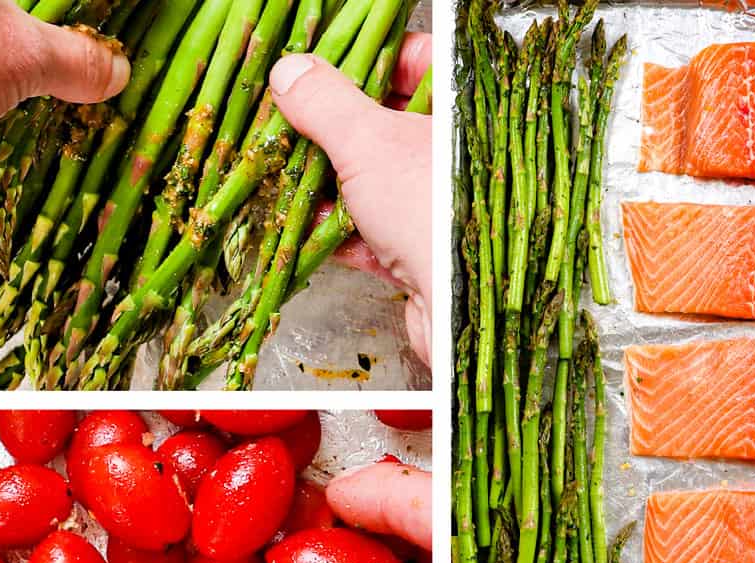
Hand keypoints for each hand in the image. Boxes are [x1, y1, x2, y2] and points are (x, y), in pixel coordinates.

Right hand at [268, 34, 431, 366]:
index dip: (375, 59)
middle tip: (297, 119)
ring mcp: (441, 207)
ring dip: (330, 181)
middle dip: (338, 127)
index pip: (422, 63)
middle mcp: (458, 158)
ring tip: (289, 170)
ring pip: (376, 181)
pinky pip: (373, 231)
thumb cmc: (433, 214)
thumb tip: (292, 73)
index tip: (332, 64)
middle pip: (390, 125)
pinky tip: (306, 223)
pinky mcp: (423, 254)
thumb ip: (327, 104)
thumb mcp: (370, 144)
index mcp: (466, 114)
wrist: (458, 311)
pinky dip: (339, 228)